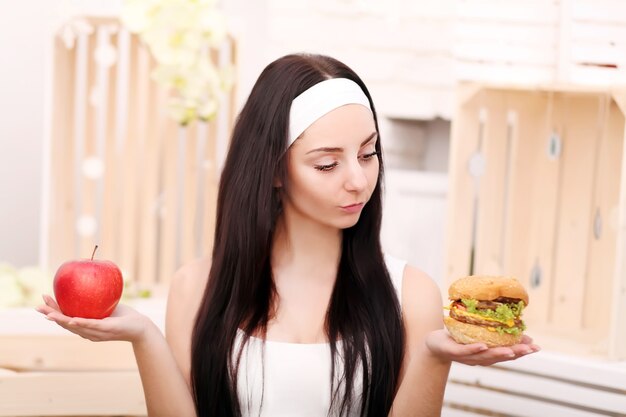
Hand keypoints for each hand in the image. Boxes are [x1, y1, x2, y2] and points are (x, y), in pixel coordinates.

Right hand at [35, 294, 152, 343]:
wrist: (140, 328)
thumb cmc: (124, 316)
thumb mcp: (106, 306)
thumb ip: (95, 299)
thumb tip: (87, 281)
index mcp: (86, 327)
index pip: (66, 318)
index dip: (53, 311)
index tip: (44, 300)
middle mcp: (88, 332)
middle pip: (65, 324)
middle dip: (51, 315)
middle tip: (38, 307)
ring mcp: (96, 333)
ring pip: (74, 326)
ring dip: (61, 320)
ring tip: (49, 314)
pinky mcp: (106, 330)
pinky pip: (92, 325)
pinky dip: (80, 323)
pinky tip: (72, 319)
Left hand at [425, 328, 539, 365]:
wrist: (434, 344)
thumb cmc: (458, 338)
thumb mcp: (477, 334)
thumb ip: (492, 333)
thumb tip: (510, 323)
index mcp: (486, 355)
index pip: (507, 354)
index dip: (522, 352)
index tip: (535, 347)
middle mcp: (479, 358)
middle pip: (500, 357)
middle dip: (516, 353)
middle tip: (531, 348)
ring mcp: (467, 356)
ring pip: (485, 356)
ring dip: (499, 353)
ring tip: (512, 350)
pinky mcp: (454, 352)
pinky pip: (465, 351)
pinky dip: (475, 349)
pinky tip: (483, 346)